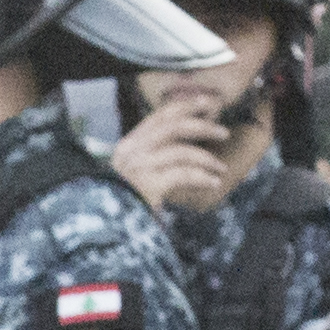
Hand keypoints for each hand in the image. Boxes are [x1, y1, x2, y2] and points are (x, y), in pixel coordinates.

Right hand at [108, 87, 238, 213]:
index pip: (161, 115)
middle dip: (203, 126)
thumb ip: (152, 155)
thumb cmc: (124, 201)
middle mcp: (133, 150)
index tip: (207, 103)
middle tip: (224, 133)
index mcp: (129, 144)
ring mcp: (140, 167)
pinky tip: (213, 183)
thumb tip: (184, 144)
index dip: (186, 106)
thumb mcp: (132, 172)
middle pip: (175, 126)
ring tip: (220, 168)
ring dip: (207, 159)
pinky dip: (202, 178)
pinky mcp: (149, 185)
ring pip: (182, 150)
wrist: (106, 226)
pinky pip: (184, 174)